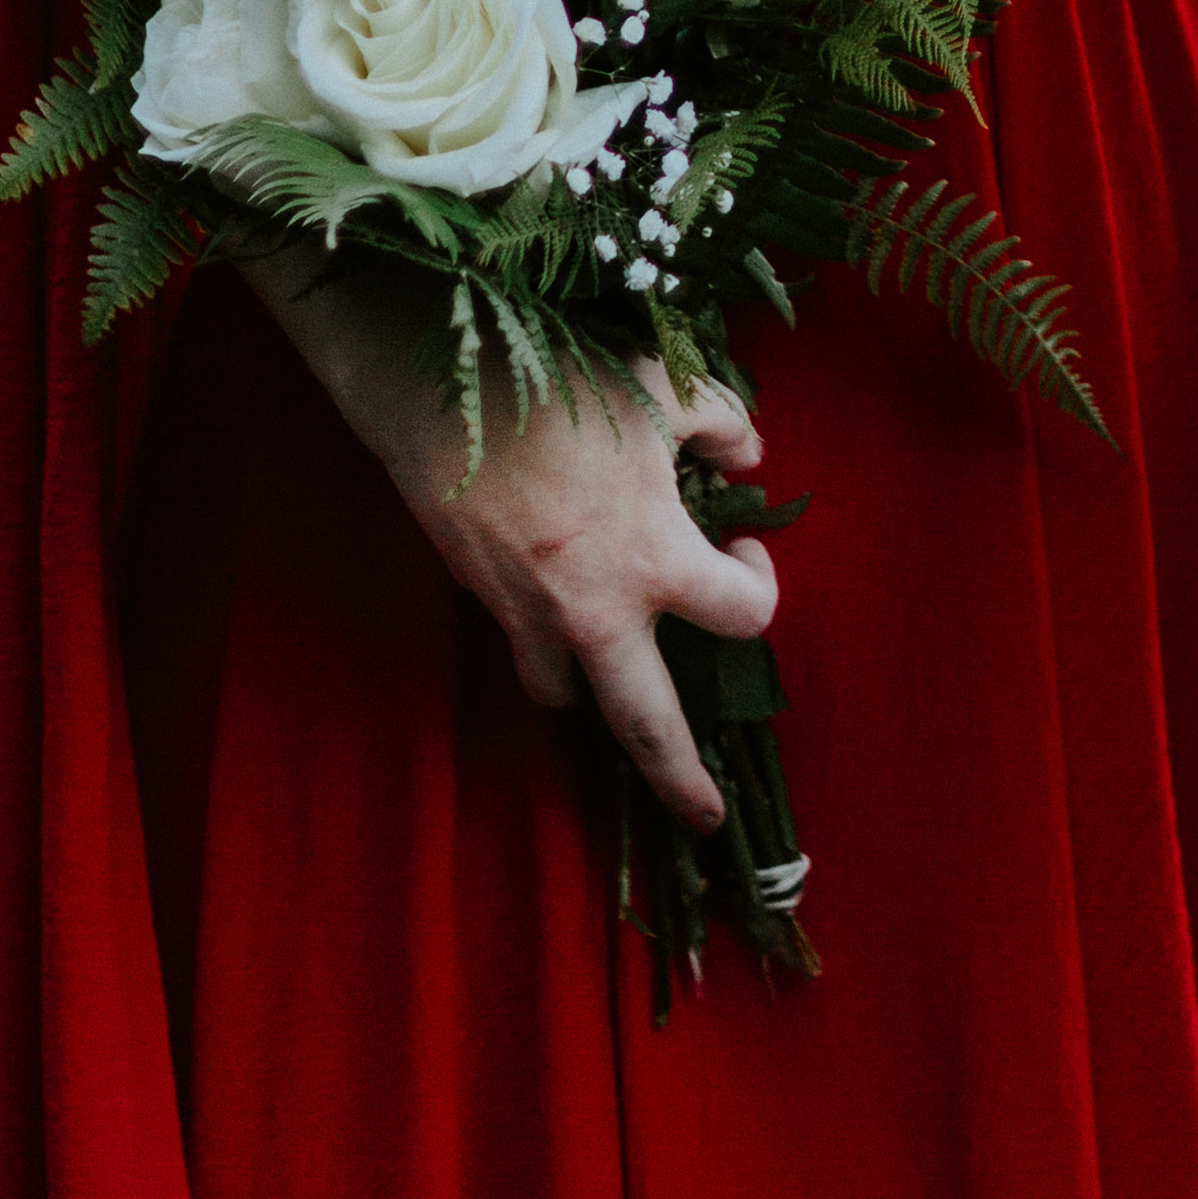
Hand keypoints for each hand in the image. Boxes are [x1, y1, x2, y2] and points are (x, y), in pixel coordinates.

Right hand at [243, 249, 778, 828]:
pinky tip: (562, 611)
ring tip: (622, 693)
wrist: (437, 392)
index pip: (742, 617)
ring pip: (570, 698)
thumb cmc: (561, 382)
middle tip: (706, 816)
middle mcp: (596, 612)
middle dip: (680, 780)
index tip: (744, 541)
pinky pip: (525, 652)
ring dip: (601, 697)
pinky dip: (548, 649)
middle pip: (649, 729)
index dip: (760, 582)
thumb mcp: (665, 384)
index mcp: (655, 560)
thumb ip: (724, 424)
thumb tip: (748, 455)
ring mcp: (532, 618)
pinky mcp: (484, 602)